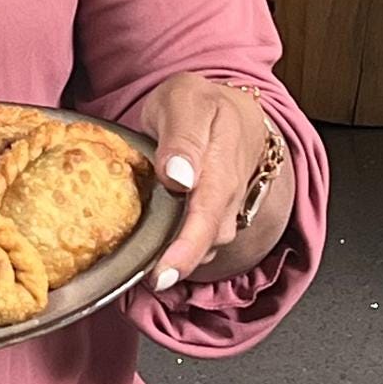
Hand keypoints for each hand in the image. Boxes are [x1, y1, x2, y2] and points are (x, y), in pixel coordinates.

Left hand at [137, 71, 268, 290]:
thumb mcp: (184, 101)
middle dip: (181, 265)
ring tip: (148, 271)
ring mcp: (225, 212)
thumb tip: (177, 177)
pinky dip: (181, 253)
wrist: (235, 112)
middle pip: (208, 239)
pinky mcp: (216, 220)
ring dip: (181, 261)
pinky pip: (201, 243)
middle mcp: (227, 196)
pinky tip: (155, 255)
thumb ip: (181, 138)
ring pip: (206, 246)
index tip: (163, 272)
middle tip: (152, 282)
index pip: (206, 214)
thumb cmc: (201, 105)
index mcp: (220, 164)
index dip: (186, 248)